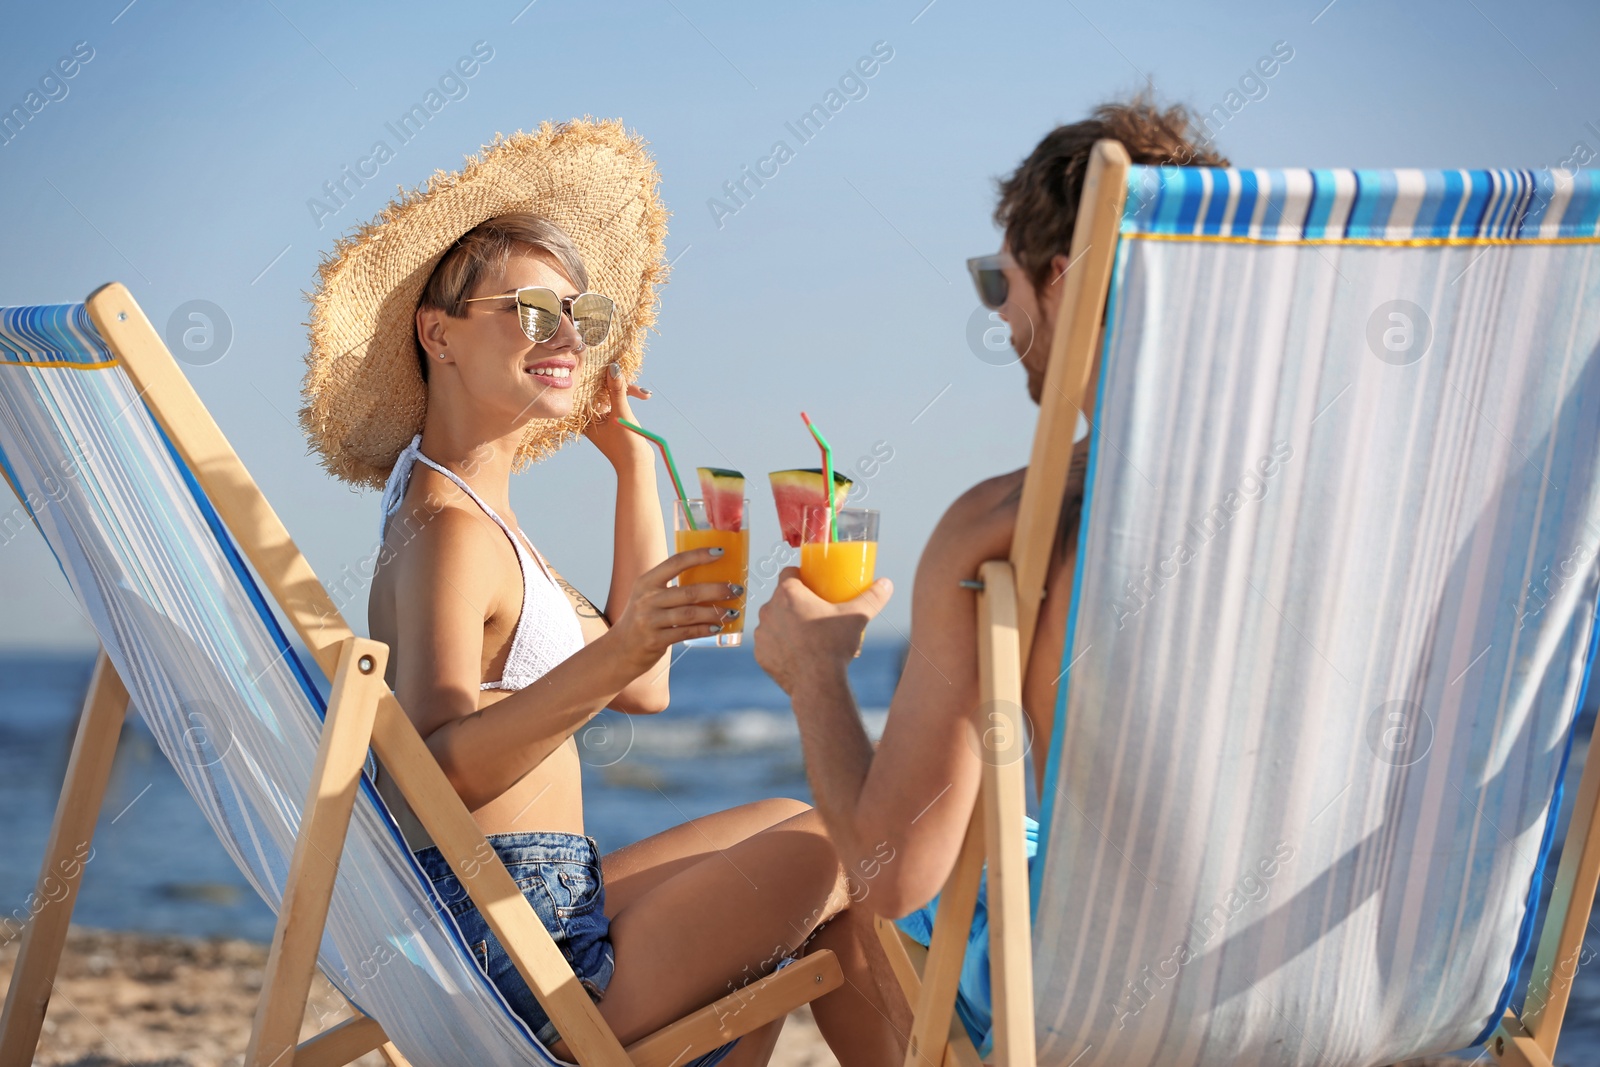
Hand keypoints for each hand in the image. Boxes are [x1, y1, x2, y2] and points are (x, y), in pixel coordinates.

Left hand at [583, 362, 653, 467]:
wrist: (637, 466)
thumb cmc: (624, 445)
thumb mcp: (620, 414)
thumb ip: (617, 390)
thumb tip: (613, 367)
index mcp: (583, 417)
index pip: (587, 388)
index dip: (597, 374)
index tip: (609, 363)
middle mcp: (589, 416)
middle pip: (600, 389)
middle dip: (616, 381)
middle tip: (629, 374)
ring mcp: (601, 417)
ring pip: (611, 393)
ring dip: (627, 390)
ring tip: (643, 393)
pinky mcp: (613, 418)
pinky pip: (618, 399)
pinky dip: (629, 396)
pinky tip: (644, 396)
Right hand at [602, 547, 743, 678]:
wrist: (621, 649)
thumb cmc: (643, 618)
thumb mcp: (649, 596)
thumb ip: (671, 587)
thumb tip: (711, 577)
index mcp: (646, 582)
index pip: (675, 563)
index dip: (699, 556)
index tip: (721, 552)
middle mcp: (647, 599)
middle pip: (689, 592)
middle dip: (717, 590)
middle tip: (737, 589)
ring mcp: (649, 620)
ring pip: (690, 614)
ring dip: (715, 612)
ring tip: (733, 611)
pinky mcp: (655, 640)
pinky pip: (686, 632)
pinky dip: (704, 629)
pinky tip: (718, 627)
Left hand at [753, 568, 892, 693]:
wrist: (817, 683)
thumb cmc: (834, 645)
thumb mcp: (857, 617)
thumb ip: (872, 597)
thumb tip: (886, 584)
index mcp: (788, 593)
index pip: (788, 573)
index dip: (800, 576)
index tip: (812, 584)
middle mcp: (769, 609)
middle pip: (780, 598)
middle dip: (794, 602)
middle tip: (814, 611)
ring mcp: (762, 633)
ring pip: (773, 621)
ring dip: (784, 624)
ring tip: (806, 634)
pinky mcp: (760, 654)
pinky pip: (769, 644)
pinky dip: (779, 646)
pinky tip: (795, 652)